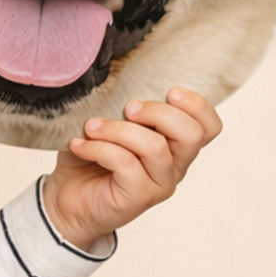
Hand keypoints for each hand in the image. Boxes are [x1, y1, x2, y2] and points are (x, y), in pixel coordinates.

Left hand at [40, 87, 222, 251]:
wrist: (66, 199)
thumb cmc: (88, 157)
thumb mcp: (108, 122)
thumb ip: (122, 105)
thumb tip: (116, 78)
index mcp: (174, 144)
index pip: (209, 127)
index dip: (197, 106)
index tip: (170, 91)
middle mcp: (174, 166)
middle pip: (191, 134)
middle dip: (158, 112)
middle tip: (128, 108)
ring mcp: (158, 183)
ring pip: (155, 147)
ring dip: (118, 129)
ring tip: (91, 126)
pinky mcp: (138, 198)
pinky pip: (126, 163)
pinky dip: (98, 147)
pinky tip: (80, 145)